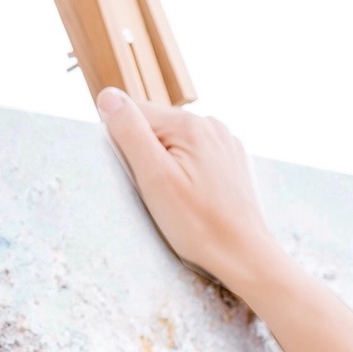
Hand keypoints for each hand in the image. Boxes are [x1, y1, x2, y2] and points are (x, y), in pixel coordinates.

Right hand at [96, 86, 278, 294]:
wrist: (245, 255)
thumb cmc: (199, 224)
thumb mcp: (154, 177)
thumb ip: (129, 132)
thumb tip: (107, 96)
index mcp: (190, 124)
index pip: (132, 114)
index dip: (127, 147)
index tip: (145, 177)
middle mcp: (212, 126)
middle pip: (155, 128)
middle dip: (148, 157)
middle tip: (164, 192)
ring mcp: (226, 143)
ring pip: (174, 144)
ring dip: (167, 167)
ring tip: (181, 197)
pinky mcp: (232, 162)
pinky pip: (195, 158)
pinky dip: (187, 174)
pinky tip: (195, 198)